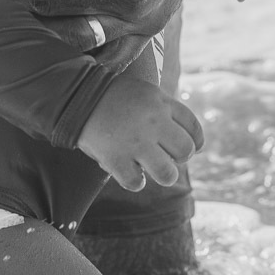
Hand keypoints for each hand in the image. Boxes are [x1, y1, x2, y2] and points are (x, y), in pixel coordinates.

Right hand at [77, 76, 203, 190]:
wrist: (77, 94)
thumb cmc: (113, 94)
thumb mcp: (145, 91)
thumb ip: (166, 109)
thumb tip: (191, 141)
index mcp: (162, 103)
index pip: (193, 128)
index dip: (196, 142)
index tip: (192, 149)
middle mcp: (153, 122)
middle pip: (185, 151)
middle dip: (180, 158)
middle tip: (167, 157)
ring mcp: (135, 142)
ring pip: (167, 174)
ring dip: (163, 175)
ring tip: (153, 170)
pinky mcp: (115, 158)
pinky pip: (136, 183)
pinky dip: (135, 182)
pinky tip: (130, 174)